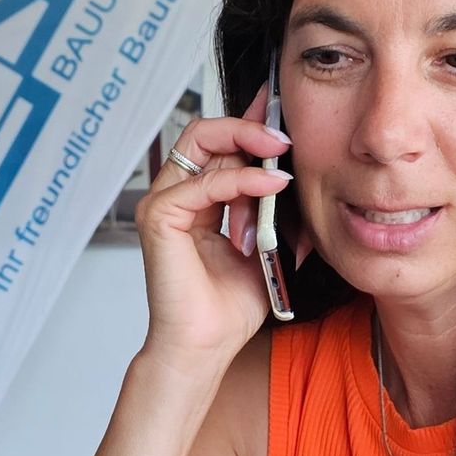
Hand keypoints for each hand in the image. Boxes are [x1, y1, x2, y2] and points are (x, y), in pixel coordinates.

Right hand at [133, 89, 296, 370]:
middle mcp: (176, 196)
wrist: (207, 347)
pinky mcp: (159, 218)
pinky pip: (204, 183)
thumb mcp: (267, 247)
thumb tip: (296, 179)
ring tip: (282, 163)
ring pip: (201, 144)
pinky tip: (270, 186)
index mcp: (197, 201)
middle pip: (205, 133)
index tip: (279, 108)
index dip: (248, 122)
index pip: (218, 145)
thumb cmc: (228, 309)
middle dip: (247, 126)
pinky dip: (241, 180)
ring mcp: (163, 204)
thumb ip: (275, 212)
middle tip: (283, 136)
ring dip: (248, 150)